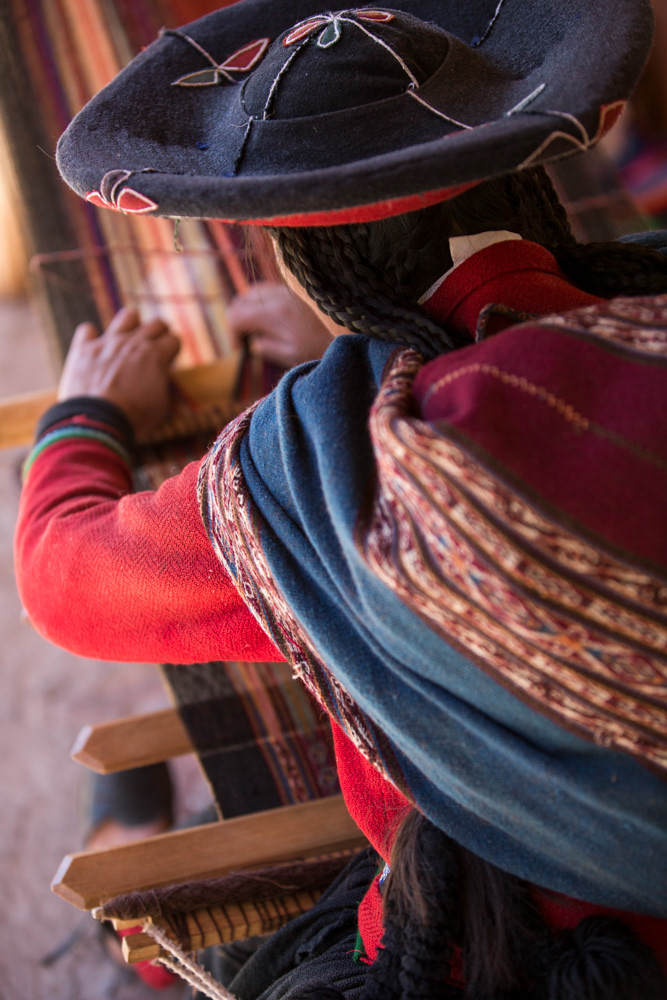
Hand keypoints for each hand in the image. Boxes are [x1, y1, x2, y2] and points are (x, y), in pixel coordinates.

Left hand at [57, 307, 179, 435]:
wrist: (97, 422)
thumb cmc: (134, 418)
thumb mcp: (161, 406)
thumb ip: (163, 385)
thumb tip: (161, 378)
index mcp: (155, 355)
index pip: (174, 341)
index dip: (173, 352)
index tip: (168, 362)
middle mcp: (133, 342)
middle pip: (156, 324)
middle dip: (160, 335)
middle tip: (155, 350)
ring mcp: (107, 342)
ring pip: (127, 317)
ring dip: (132, 325)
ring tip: (129, 339)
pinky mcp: (83, 349)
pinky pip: (87, 330)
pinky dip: (92, 338)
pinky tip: (95, 349)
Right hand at [226, 282, 333, 367]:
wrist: (341, 337)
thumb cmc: (316, 351)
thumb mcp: (288, 355)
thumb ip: (265, 347)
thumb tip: (252, 340)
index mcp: (275, 314)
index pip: (237, 315)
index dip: (231, 332)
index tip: (238, 348)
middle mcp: (277, 296)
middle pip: (240, 301)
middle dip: (235, 320)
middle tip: (242, 339)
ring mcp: (284, 290)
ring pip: (250, 292)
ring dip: (245, 309)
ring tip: (251, 329)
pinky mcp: (290, 290)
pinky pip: (264, 289)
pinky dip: (257, 302)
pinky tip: (264, 317)